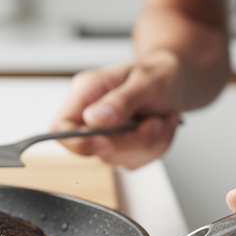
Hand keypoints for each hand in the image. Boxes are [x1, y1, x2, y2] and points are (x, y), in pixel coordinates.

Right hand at [51, 56, 184, 168]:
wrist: (174, 81)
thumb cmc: (158, 73)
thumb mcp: (147, 81)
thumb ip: (121, 100)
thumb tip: (95, 119)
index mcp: (87, 92)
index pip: (60, 127)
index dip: (77, 143)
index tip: (105, 144)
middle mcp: (91, 115)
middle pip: (94, 150)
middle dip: (131, 142)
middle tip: (155, 121)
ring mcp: (105, 134)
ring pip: (119, 159)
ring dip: (148, 144)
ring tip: (160, 119)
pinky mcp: (121, 148)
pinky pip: (135, 162)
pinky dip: (155, 148)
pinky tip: (160, 126)